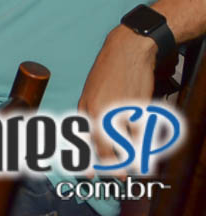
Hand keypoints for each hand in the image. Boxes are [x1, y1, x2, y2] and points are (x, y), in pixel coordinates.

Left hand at [77, 26, 155, 164]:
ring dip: (130, 156)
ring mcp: (121, 112)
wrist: (127, 52)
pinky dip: (142, 142)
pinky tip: (140, 141)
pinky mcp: (140, 109)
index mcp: (87, 109)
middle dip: (112, 167)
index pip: (85, 143)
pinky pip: (141, 134)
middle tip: (118, 175)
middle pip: (106, 151)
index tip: (89, 175)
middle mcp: (101, 113)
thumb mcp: (89, 93)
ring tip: (132, 160)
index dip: (88, 163)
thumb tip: (89, 137)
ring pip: (126, 146)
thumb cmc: (107, 72)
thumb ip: (89, 115)